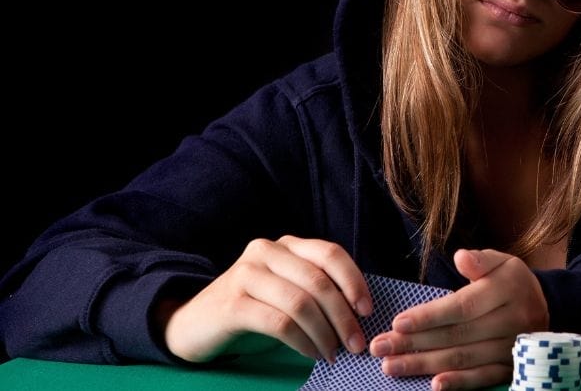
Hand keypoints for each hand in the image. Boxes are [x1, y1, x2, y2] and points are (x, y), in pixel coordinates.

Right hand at [159, 235, 372, 362]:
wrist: (193, 323)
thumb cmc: (252, 307)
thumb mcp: (286, 288)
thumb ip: (317, 288)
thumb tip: (359, 311)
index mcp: (286, 244)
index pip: (330, 254)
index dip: (354, 281)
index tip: (367, 310)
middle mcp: (266, 251)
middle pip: (318, 281)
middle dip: (343, 316)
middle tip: (356, 343)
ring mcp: (246, 274)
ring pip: (301, 303)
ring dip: (324, 333)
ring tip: (333, 353)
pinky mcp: (233, 303)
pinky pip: (280, 323)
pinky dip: (302, 342)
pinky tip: (311, 354)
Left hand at [369, 249, 548, 389]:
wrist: (547, 307)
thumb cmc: (511, 282)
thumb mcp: (501, 261)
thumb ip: (480, 260)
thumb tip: (461, 258)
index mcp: (507, 289)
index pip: (462, 307)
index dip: (429, 316)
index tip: (397, 323)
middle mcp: (512, 321)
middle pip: (457, 336)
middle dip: (414, 343)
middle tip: (380, 347)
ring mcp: (513, 347)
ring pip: (464, 359)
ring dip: (425, 365)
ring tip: (391, 366)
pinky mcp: (513, 367)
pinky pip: (484, 378)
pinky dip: (459, 383)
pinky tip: (434, 385)